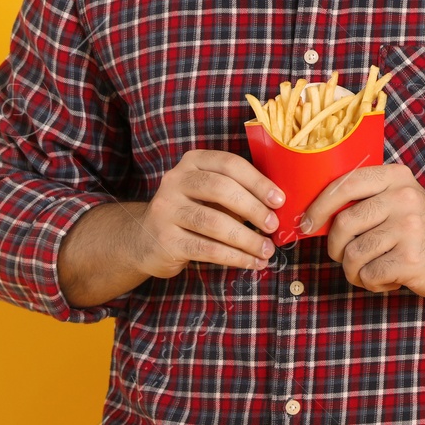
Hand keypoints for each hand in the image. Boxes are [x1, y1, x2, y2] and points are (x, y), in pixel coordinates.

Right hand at [135, 150, 284, 277]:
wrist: (144, 239)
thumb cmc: (192, 211)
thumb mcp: (210, 193)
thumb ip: (238, 192)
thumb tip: (279, 207)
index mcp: (193, 162)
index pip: (229, 164)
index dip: (258, 181)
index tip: (280, 200)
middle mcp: (175, 181)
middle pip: (221, 189)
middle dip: (253, 208)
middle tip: (274, 226)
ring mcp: (167, 210)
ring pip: (214, 223)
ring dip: (247, 239)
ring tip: (267, 250)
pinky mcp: (165, 240)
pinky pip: (206, 248)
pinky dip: (234, 257)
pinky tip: (252, 262)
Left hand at [300, 164, 424, 296]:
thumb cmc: (420, 231)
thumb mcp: (399, 200)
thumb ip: (365, 198)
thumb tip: (312, 213)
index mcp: (396, 178)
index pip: (345, 184)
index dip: (319, 206)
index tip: (306, 224)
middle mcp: (403, 198)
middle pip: (343, 223)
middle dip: (335, 247)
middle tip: (342, 256)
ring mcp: (408, 228)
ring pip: (352, 254)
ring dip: (355, 270)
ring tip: (373, 269)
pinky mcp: (410, 259)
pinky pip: (368, 275)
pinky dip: (372, 283)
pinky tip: (390, 277)